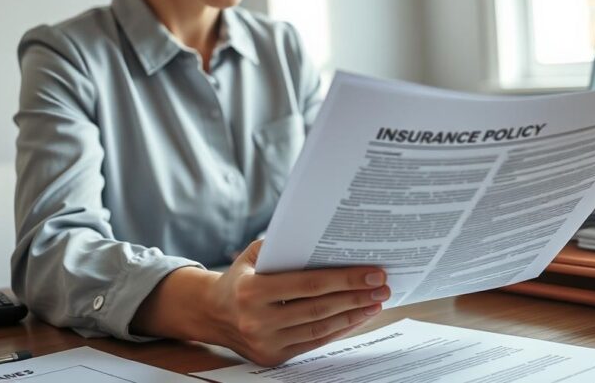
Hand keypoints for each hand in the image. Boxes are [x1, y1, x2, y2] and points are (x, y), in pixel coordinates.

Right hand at [208, 240, 389, 366]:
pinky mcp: (273, 357)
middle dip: (356, 296)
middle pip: (319, 308)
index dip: (344, 279)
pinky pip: (314, 343)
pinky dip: (339, 329)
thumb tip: (328, 238)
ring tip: (376, 301)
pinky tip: (357, 317)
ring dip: (353, 315)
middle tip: (383, 286)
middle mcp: (257, 320)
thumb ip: (284, 246)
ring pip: (320, 329)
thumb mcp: (253, 255)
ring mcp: (265, 343)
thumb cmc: (241, 277)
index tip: (373, 272)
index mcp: (251, 290)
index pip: (308, 284)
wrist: (212, 313)